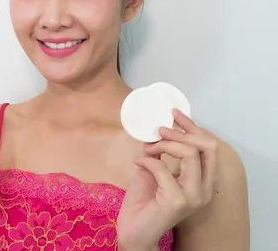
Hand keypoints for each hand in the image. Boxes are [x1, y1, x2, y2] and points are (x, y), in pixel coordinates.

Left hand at [117, 109, 218, 249]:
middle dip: (181, 133)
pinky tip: (137, 163)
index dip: (193, 128)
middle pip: (205, 147)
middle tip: (159, 129)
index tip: (175, 114)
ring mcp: (193, 196)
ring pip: (189, 154)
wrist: (134, 228)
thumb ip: (161, 153)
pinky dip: (147, 161)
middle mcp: (204, 189)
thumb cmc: (144, 200)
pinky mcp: (178, 201)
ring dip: (164, 145)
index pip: (209, 148)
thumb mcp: (155, 169)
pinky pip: (162, 167)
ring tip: (148, 148)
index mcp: (203, 181)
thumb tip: (158, 130)